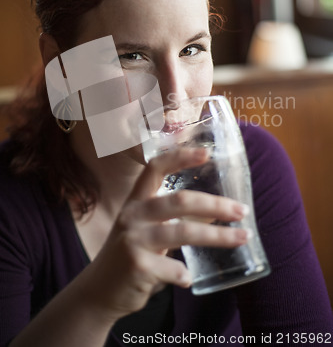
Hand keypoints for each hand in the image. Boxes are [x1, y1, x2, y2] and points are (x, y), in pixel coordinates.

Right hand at [84, 148, 248, 322]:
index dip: (180, 157)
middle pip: (179, 200)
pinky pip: (172, 268)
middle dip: (215, 204)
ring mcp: (133, 240)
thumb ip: (172, 218)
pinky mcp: (136, 266)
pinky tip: (188, 279)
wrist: (98, 291)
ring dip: (217, 236)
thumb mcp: (146, 229)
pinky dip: (184, 274)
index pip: (155, 168)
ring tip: (241, 239)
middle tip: (242, 211)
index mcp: (136, 201)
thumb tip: (214, 212)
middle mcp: (133, 215)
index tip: (207, 153)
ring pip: (182, 232)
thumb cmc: (131, 254)